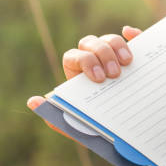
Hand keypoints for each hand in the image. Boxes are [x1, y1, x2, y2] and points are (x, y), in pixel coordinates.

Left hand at [27, 25, 141, 116]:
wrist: (123, 132)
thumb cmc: (97, 127)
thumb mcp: (78, 126)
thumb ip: (57, 118)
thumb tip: (33, 101)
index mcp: (75, 73)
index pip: (74, 57)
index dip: (86, 62)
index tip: (99, 79)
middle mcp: (92, 59)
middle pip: (92, 44)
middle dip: (103, 55)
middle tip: (114, 74)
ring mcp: (112, 55)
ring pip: (110, 39)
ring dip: (117, 47)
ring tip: (127, 65)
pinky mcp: (131, 56)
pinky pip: (131, 38)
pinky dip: (132, 34)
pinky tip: (132, 34)